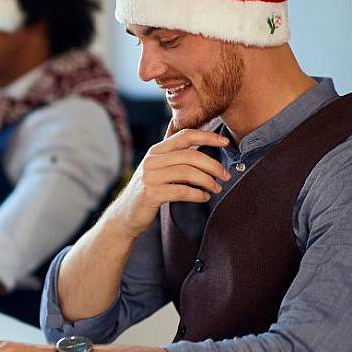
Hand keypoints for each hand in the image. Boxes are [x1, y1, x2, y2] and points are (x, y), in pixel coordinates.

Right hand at [102, 129, 231, 239]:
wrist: (125, 215)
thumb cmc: (148, 192)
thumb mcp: (159, 170)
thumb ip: (175, 159)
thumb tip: (204, 151)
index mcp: (156, 151)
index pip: (184, 136)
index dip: (207, 137)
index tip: (225, 142)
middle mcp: (151, 160)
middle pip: (190, 155)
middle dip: (213, 165)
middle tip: (226, 175)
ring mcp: (150, 176)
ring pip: (188, 172)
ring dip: (208, 181)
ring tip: (216, 188)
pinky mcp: (151, 193)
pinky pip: (181, 191)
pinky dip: (197, 194)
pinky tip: (204, 197)